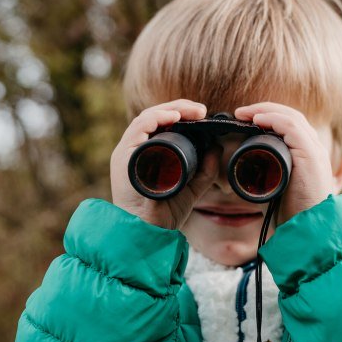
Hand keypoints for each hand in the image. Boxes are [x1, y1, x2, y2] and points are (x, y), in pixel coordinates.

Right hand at [110, 99, 219, 229]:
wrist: (149, 232)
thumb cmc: (165, 213)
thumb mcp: (192, 187)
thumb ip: (205, 169)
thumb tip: (217, 146)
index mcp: (147, 154)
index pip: (162, 124)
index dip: (182, 115)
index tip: (202, 115)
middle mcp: (135, 149)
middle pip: (156, 117)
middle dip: (180, 109)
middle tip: (201, 110)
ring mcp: (128, 152)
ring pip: (148, 118)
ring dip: (172, 110)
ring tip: (193, 111)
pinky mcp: (124, 156)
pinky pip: (138, 127)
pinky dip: (157, 118)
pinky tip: (174, 118)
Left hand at [234, 102, 334, 223]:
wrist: (307, 230)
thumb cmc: (291, 214)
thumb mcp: (275, 189)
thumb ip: (264, 177)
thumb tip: (241, 171)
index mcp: (308, 154)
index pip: (290, 125)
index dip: (268, 117)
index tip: (245, 119)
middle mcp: (314, 149)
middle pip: (290, 116)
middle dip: (264, 110)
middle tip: (241, 113)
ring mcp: (314, 151)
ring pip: (291, 117)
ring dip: (265, 111)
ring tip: (243, 113)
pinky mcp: (310, 155)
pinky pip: (292, 128)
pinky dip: (273, 119)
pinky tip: (257, 120)